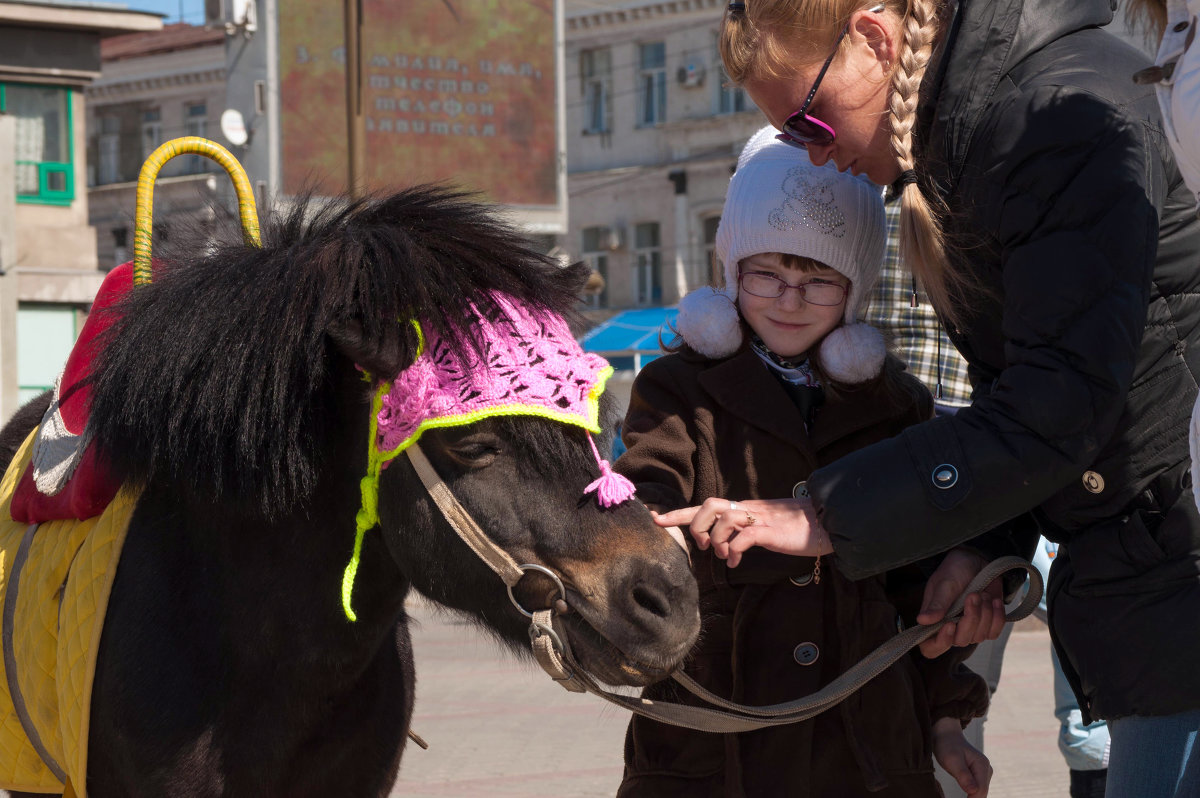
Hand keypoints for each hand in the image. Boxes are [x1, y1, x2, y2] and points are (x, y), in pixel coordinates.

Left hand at [652, 498, 830, 567]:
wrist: (826, 523)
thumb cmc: (795, 529)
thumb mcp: (764, 529)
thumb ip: (743, 533)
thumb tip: (726, 547)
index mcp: (743, 509)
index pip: (704, 506)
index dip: (678, 513)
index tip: (654, 518)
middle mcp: (747, 509)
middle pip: (709, 505)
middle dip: (696, 525)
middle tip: (702, 546)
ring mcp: (759, 518)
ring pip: (723, 518)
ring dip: (715, 540)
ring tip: (722, 556)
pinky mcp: (771, 530)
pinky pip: (743, 537)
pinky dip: (733, 550)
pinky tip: (735, 562)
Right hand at [917, 548, 1005, 657]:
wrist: (978, 560)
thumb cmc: (955, 570)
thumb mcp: (945, 584)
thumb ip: (937, 603)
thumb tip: (922, 620)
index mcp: (934, 619)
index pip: (930, 647)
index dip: (940, 643)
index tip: (950, 625)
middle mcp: (950, 627)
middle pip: (960, 641)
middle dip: (970, 619)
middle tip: (973, 595)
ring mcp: (970, 627)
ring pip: (979, 636)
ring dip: (985, 613)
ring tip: (982, 593)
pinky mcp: (988, 624)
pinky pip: (994, 632)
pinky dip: (997, 617)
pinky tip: (994, 601)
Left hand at [932, 717, 991, 795]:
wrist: (946, 736)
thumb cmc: (947, 745)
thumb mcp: (951, 760)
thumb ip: (963, 775)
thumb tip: (973, 791)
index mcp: (982, 765)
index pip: (981, 790)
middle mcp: (986, 769)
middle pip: (982, 793)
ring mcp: (984, 773)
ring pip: (980, 792)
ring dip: (971, 797)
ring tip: (961, 795)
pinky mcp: (979, 775)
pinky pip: (977, 789)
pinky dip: (970, 794)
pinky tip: (963, 795)